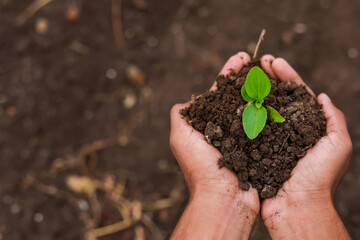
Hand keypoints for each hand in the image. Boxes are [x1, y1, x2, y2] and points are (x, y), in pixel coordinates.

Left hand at [170, 52, 258, 239]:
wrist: (224, 198)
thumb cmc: (201, 167)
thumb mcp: (180, 136)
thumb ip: (180, 114)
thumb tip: (184, 103)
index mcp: (208, 122)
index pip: (219, 90)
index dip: (230, 72)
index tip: (242, 56)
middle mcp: (226, 126)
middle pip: (238, 94)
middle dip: (248, 75)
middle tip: (259, 59)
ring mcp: (244, 135)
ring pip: (253, 105)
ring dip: (261, 87)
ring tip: (271, 70)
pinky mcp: (259, 146)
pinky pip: (266, 122)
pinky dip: (271, 107)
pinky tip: (278, 94)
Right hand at [260, 55, 351, 239]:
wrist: (296, 206)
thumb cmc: (319, 177)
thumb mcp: (338, 145)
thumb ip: (334, 119)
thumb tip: (322, 96)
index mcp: (309, 125)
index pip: (298, 93)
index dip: (287, 75)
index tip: (275, 61)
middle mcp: (289, 128)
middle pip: (278, 96)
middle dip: (269, 77)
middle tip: (257, 62)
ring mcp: (271, 137)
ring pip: (262, 107)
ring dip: (255, 90)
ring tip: (245, 74)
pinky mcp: (256, 148)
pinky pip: (249, 126)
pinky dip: (243, 111)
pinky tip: (236, 99)